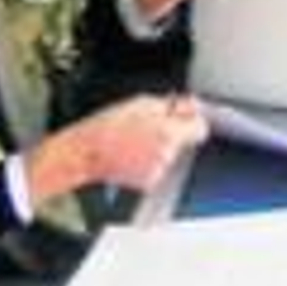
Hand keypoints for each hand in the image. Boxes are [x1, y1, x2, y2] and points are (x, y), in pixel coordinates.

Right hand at [26, 93, 208, 202]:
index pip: (201, 129)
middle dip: (174, 133)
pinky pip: (157, 167)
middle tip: (152, 128)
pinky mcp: (148, 182)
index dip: (193, 122)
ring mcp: (158, 170)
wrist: (85, 152)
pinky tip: (132, 155)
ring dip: (159, 147)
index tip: (186, 119)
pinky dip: (149, 161)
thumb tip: (191, 105)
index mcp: (169, 133)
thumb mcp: (144, 103)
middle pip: (184, 142)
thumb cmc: (109, 126)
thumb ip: (174, 105)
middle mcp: (167, 154)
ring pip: (170, 155)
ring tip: (136, 142)